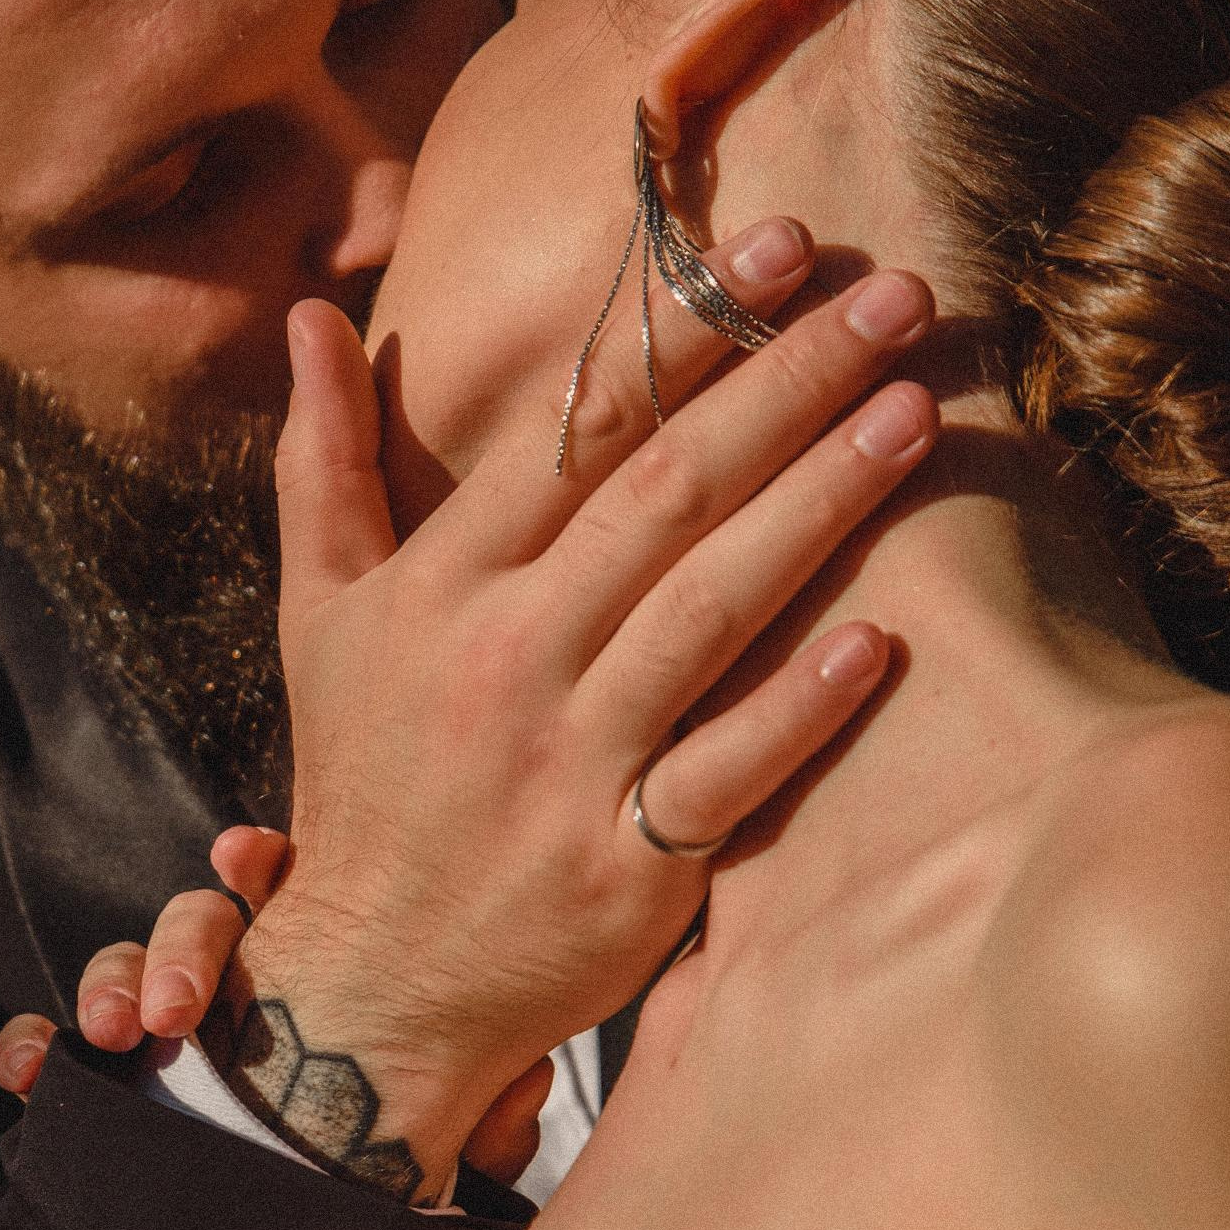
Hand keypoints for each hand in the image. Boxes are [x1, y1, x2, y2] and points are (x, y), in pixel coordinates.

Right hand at [0, 828, 560, 1187]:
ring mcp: (175, 1032)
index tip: (245, 855)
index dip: (258, 862)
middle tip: (181, 1007)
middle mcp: (244, 987)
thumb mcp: (459, 1146)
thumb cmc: (403, 1177)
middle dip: (182, 942)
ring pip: (127, 970)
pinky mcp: (115, 1090)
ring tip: (121, 1033)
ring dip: (111, 983)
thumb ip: (490, 1115)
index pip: (289, 886)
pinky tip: (23, 1071)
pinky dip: (32, 1047)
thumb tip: (523, 1088)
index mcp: (325, 967)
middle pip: (201, 922)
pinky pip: (55, 1049)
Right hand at [216, 246, 934, 1196]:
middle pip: (664, 495)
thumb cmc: (364, 778)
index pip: (572, 432)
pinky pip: (727, 770)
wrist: (369, 982)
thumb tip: (313, 317)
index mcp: (438, 586)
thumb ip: (325, 461)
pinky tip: (881, 637)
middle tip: (895, 298)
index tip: (774, 248)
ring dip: (820, 505)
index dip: (679, 331)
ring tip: (916, 412)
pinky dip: (799, 706)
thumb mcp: (322, 615)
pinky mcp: (624, 865)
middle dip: (786, 384)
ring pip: (710, 610)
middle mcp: (502, 659)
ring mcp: (566, 764)